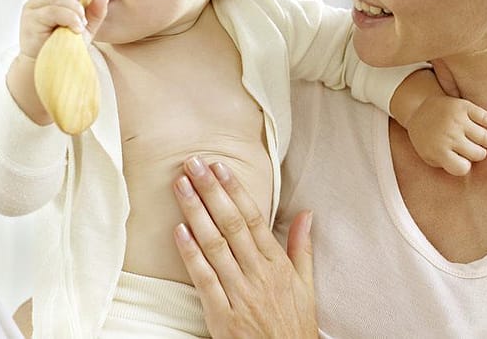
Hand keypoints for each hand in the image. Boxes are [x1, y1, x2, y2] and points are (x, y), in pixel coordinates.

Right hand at [19, 0, 107, 58]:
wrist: (50, 64)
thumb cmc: (65, 44)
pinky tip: (76, 29)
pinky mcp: (29, 21)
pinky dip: (69, 18)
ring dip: (73, 10)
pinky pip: (52, 11)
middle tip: (83, 14)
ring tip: (80, 25)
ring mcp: (31, 9)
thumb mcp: (84, 26)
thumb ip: (94, 12)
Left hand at [172, 157, 317, 338]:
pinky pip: (204, 279)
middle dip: (210, 191)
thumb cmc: (294, 323)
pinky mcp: (222, 315)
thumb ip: (301, 247)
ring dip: (196, 212)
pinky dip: (191, 254)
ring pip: (215, 245)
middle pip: (231, 224)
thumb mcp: (306, 285)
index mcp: (277, 264)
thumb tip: (307, 214)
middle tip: (193, 164)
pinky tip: (179, 230)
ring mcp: (240, 293)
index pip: (254, 218)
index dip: (235, 190)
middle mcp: (258, 274)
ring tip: (180, 186)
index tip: (220, 167)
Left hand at [408, 96, 486, 175]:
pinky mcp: (464, 106)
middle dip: (478, 154)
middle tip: (475, 151)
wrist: (418, 109)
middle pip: (478, 154)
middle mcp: (449, 135)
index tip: (462, 162)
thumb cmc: (427, 139)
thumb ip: (448, 165)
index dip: (465, 166)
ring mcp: (457, 120)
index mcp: (438, 150)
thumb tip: (473, 170)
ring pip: (486, 138)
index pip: (463, 168)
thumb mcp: (429, 156)